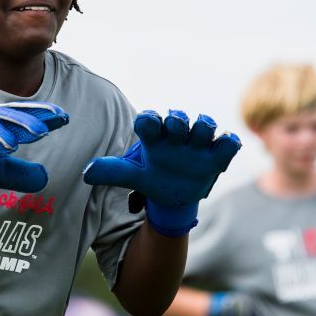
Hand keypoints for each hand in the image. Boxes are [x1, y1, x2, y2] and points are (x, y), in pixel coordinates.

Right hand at [0, 102, 68, 203]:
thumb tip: (45, 179)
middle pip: (15, 112)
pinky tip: (11, 145)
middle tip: (61, 117)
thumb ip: (19, 174)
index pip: (23, 118)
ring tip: (42, 132)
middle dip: (38, 113)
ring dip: (21, 123)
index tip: (65, 118)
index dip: (44, 116)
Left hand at [82, 110, 240, 235]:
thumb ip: (114, 172)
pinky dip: (228, 142)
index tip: (145, 123)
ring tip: (201, 133)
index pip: (150, 121)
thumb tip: (87, 173)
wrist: (176, 196)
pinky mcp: (216, 156)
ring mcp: (198, 145)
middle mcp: (177, 137)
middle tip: (175, 127)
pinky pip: (227, 144)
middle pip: (178, 119)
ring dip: (203, 126)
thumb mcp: (135, 177)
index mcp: (156, 138)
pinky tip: (226, 144)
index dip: (149, 119)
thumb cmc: (154, 178)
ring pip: (204, 126)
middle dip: (177, 120)